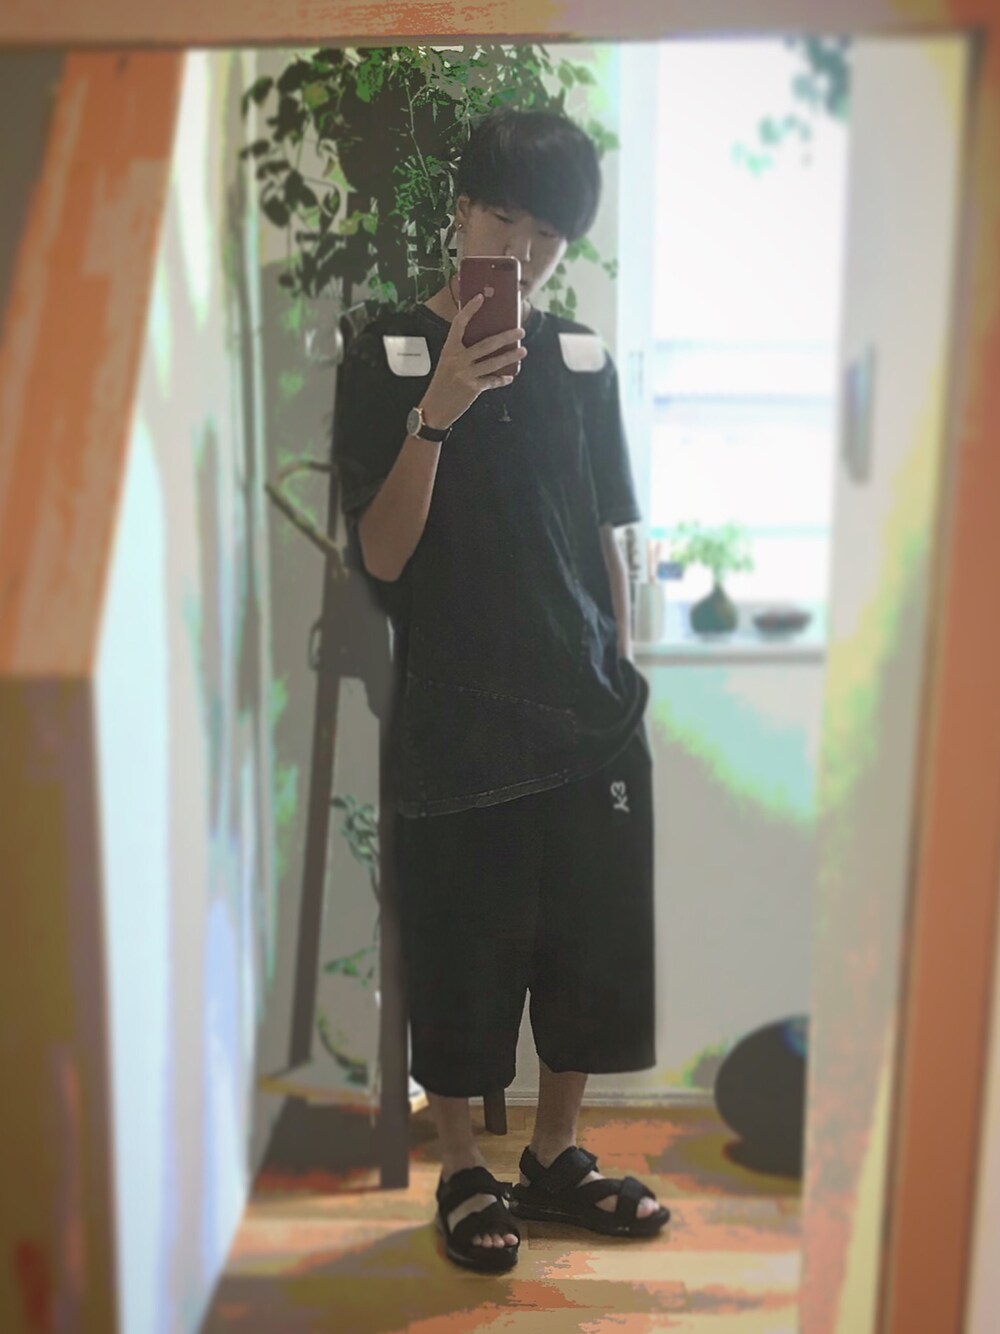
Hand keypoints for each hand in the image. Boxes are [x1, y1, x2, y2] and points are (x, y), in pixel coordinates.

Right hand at [419, 293, 526, 429]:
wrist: (434, 409)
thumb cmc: (441, 383)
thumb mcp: (447, 363)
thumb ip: (461, 352)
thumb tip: (483, 341)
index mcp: (449, 349)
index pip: (459, 324)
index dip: (470, 310)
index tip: (481, 298)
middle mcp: (457, 360)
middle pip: (486, 344)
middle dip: (505, 337)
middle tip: (520, 331)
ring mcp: (466, 375)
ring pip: (493, 363)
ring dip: (510, 356)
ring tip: (523, 350)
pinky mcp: (472, 389)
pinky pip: (491, 381)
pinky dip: (501, 379)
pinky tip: (510, 376)